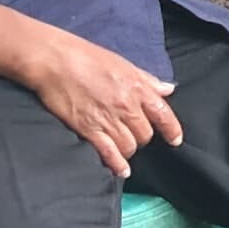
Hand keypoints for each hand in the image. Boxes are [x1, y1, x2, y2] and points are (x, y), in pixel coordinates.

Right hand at [23, 31, 185, 177]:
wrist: (54, 60)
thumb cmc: (86, 57)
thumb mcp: (122, 63)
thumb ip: (146, 80)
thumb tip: (167, 89)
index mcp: (137, 87)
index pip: (163, 114)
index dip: (171, 130)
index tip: (174, 139)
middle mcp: (126, 106)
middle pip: (145, 134)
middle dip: (142, 137)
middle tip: (132, 134)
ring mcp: (108, 120)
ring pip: (130, 147)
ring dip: (128, 149)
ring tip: (122, 146)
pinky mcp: (89, 130)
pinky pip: (110, 154)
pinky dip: (118, 165)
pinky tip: (121, 170)